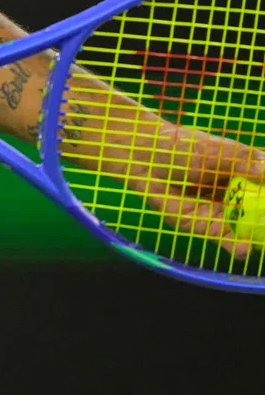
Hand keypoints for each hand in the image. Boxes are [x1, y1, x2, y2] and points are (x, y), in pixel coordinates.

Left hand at [118, 122, 264, 258]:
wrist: (142, 155)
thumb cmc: (178, 146)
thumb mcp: (214, 150)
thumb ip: (242, 159)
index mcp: (244, 172)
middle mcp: (238, 195)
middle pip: (260, 213)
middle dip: (264, 223)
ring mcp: (223, 212)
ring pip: (248, 230)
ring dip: (258, 237)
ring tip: (261, 239)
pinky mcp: (203, 224)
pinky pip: (224, 239)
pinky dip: (236, 246)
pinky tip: (244, 248)